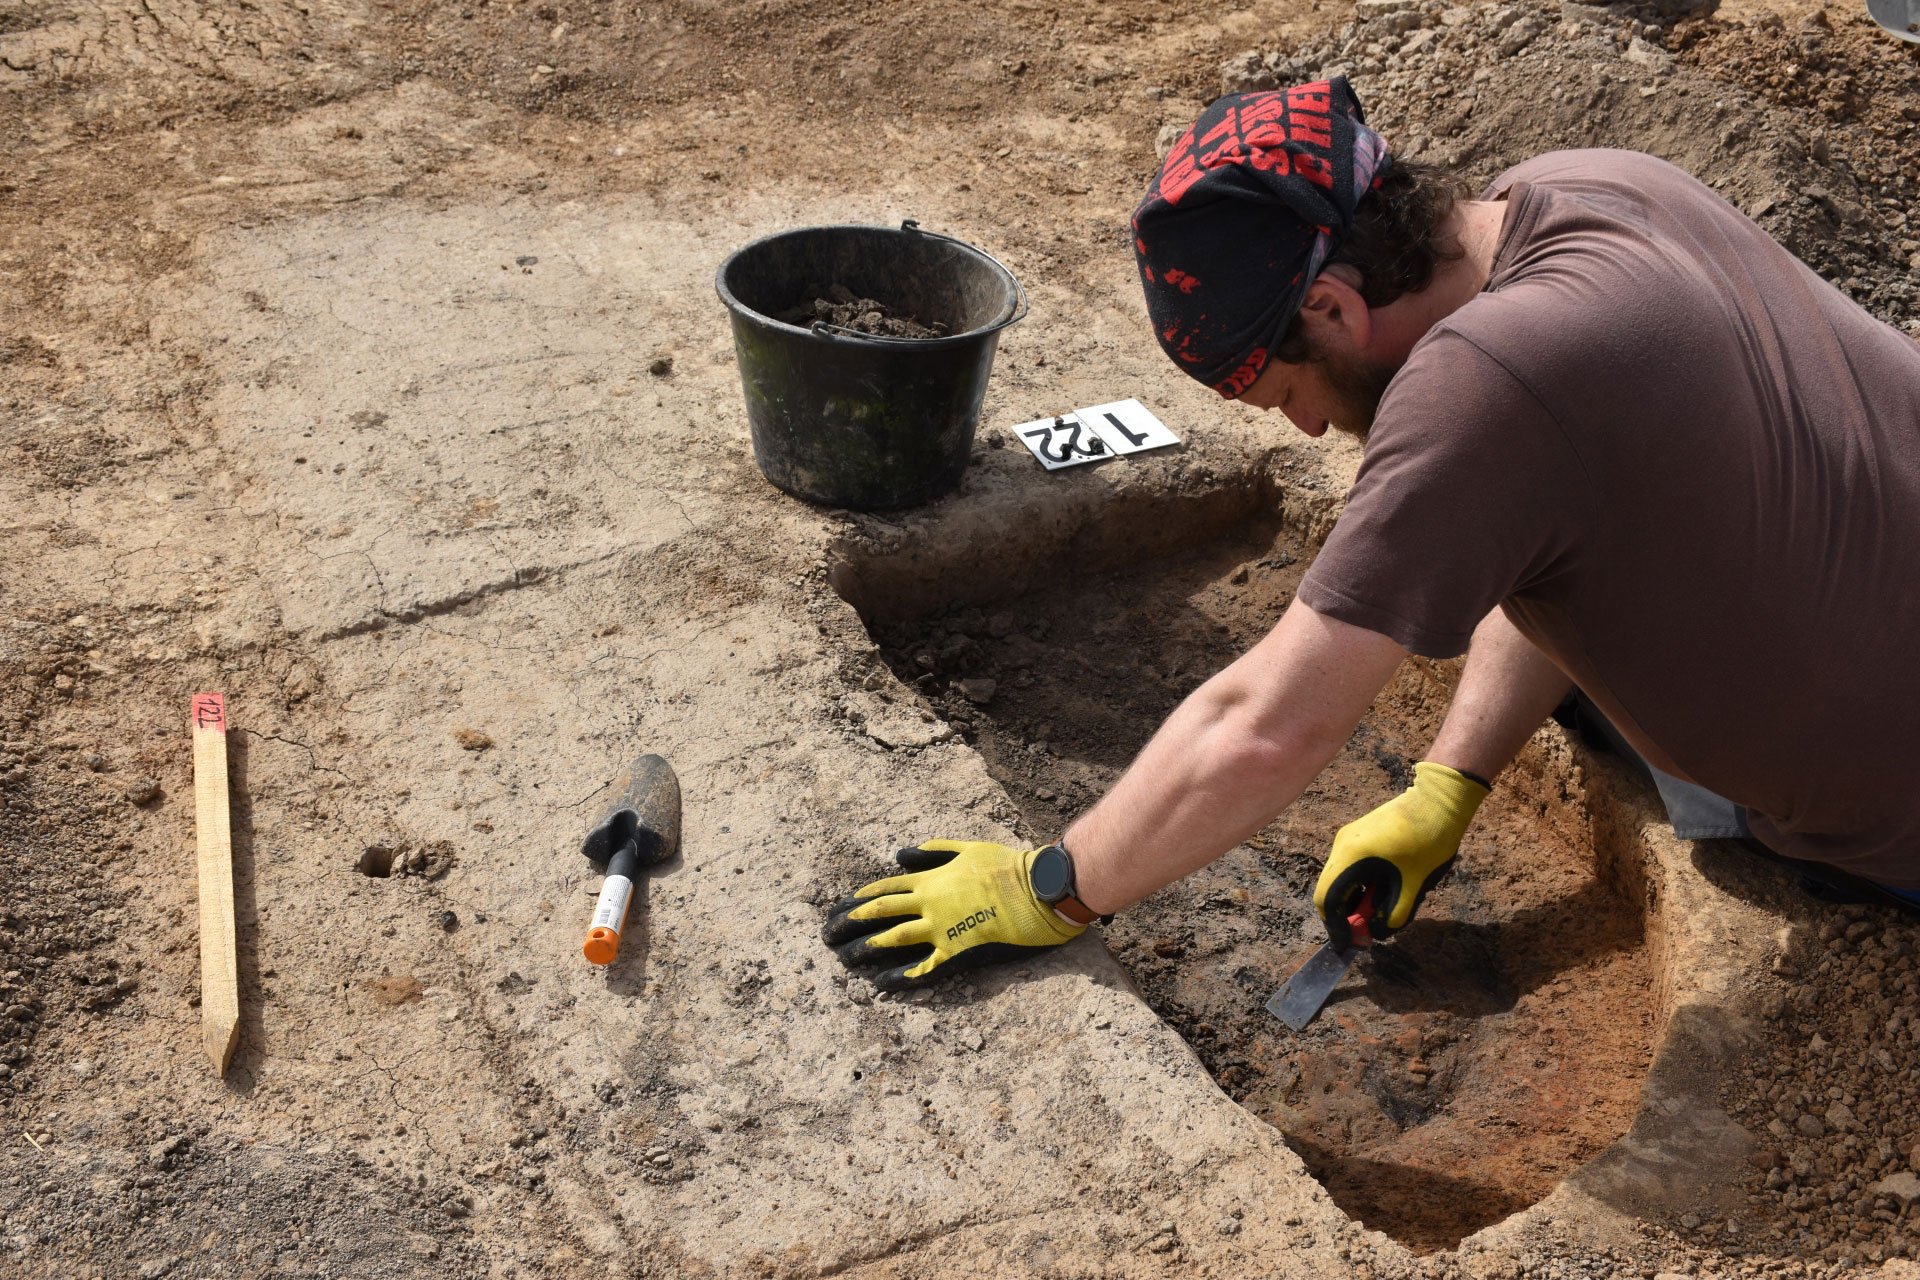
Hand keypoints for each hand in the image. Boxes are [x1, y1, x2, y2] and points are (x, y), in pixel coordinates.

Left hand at [822, 840, 1084, 990]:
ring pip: (893, 938)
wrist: (1040, 888)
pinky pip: (924, 967)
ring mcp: (942, 928)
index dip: (856, 900)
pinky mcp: (959, 951)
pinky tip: (879, 983)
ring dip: (865, 948)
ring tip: (843, 958)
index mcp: (930, 878)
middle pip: (879, 912)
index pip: (884, 888)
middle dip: (849, 924)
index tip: (837, 909)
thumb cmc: (1008, 865)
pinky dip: (900, 975)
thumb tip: (899, 855)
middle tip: (826, 936)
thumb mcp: (967, 848)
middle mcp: (929, 902)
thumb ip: (931, 853)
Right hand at [1313, 761, 1488, 946]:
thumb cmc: (1428, 840)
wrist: (1439, 800)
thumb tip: (1379, 932)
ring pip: (1341, 877)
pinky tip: (1382, 890)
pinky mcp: (1359, 834)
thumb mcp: (1414, 884)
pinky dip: (1359, 884)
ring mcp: (1349, 837)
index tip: (1347, 944)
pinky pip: (1350, 866)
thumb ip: (1394, 913)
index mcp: (1351, 857)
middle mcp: (1342, 846)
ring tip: (1377, 913)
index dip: (1334, 925)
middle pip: (1330, 889)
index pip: (1327, 899)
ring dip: (1354, 899)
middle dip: (1345, 915)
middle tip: (1365, 933)